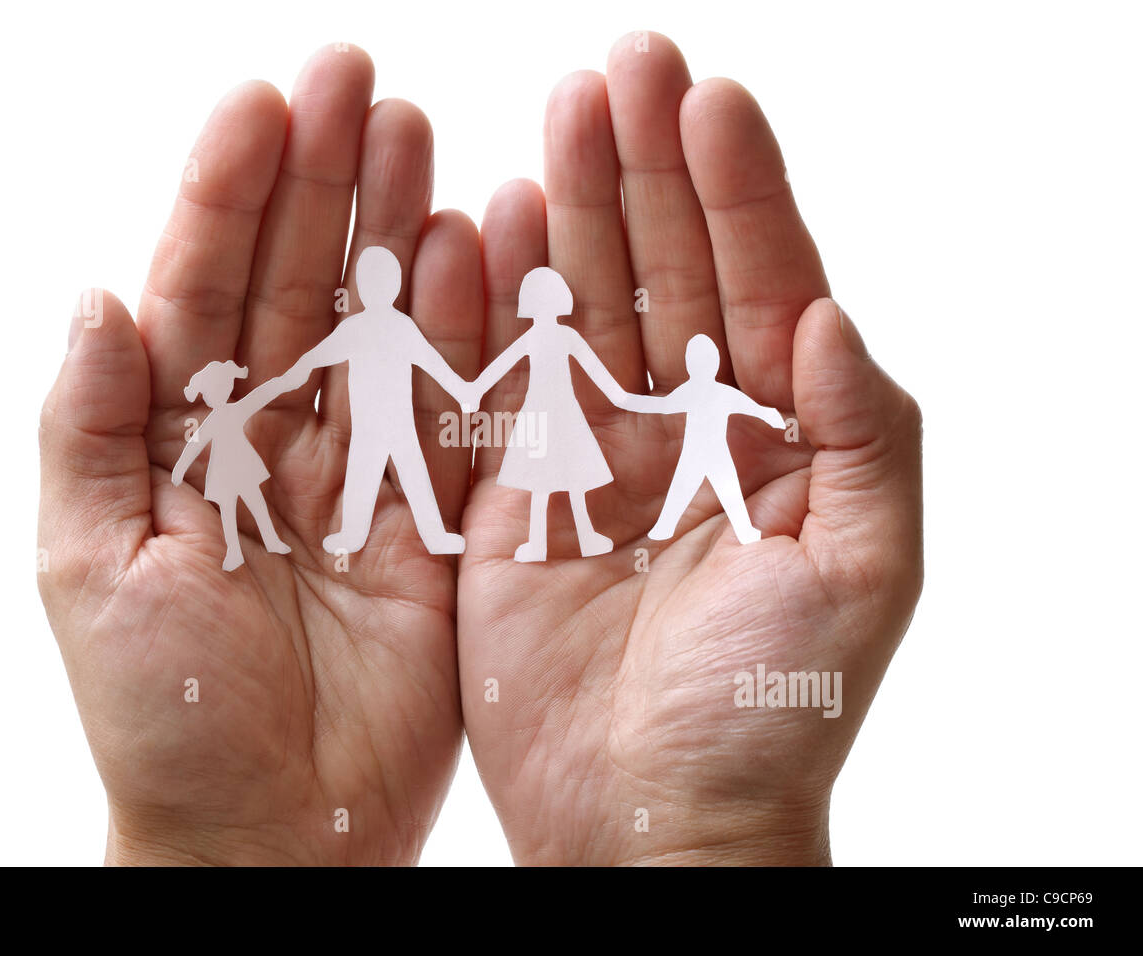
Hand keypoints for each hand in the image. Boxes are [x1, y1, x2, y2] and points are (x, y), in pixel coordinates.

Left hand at [39, 49, 485, 863]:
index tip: (265, 104)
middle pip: (297, 285)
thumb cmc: (161, 715)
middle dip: (324, 182)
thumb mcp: (91, 567)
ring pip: (380, 328)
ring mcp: (358, 473)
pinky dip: (467, 333)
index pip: (202, 288)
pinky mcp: (433, 519)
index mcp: (180, 441)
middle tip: (360, 84)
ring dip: (397, 232)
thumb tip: (95, 298)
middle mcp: (270, 440)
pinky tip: (476, 251)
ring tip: (420, 139)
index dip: (228, 194)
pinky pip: (452, 410)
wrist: (268, 831)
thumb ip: (89, 431)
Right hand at [459, 34, 921, 864]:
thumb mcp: (860, 573)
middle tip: (626, 66)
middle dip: (649, 166)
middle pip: (669, 270)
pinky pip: (501, 382)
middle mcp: (688, 430)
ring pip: (585, 305)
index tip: (709, 98)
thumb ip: (868, 437)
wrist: (651, 819)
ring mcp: (595, 458)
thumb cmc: (771, 715)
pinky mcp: (512, 496)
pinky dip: (493, 304)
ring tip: (563, 109)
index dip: (740, 189)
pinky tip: (488, 224)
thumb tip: (835, 313)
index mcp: (778, 438)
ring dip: (574, 207)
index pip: (763, 284)